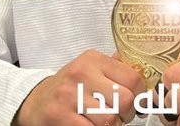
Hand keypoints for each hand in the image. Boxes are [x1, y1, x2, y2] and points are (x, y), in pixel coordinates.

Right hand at [12, 49, 145, 125]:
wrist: (34, 102)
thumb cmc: (68, 87)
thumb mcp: (89, 69)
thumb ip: (114, 69)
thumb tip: (145, 73)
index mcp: (93, 59)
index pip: (133, 77)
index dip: (140, 96)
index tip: (137, 103)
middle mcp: (82, 73)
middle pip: (124, 100)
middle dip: (126, 114)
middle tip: (120, 116)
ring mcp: (69, 95)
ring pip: (110, 120)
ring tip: (102, 122)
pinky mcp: (59, 116)